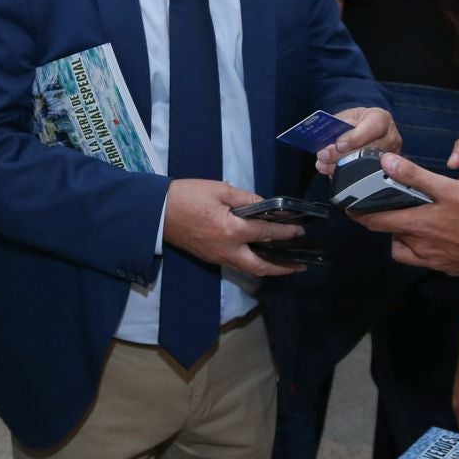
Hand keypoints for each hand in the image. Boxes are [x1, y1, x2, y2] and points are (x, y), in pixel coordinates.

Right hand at [162, 179, 304, 277]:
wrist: (158, 211)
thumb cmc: (188, 196)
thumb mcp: (220, 190)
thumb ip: (246, 198)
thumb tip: (266, 205)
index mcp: (232, 230)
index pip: (266, 232)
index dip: (286, 231)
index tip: (300, 230)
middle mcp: (228, 250)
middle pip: (260, 266)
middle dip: (282, 268)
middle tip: (300, 265)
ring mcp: (218, 257)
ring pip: (248, 269)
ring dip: (269, 268)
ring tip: (285, 265)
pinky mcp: (210, 257)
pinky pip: (237, 265)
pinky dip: (253, 264)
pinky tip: (260, 256)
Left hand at [314, 106, 401, 175]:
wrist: (357, 133)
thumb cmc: (351, 124)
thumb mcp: (344, 118)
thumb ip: (337, 126)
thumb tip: (328, 139)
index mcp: (381, 119)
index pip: (375, 126)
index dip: (357, 136)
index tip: (339, 144)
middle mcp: (390, 138)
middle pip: (371, 149)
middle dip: (344, 154)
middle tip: (324, 156)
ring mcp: (390, 157)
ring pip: (369, 166)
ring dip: (343, 167)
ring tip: (324, 165)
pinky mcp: (385, 172)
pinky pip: (367, 177)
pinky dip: (347, 176)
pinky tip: (332, 173)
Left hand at [351, 154, 458, 281]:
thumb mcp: (449, 189)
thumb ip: (415, 177)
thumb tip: (387, 163)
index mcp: (418, 227)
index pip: (376, 223)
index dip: (360, 215)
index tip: (350, 209)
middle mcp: (422, 249)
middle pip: (391, 239)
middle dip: (387, 226)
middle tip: (392, 210)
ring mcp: (436, 261)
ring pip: (408, 252)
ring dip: (406, 238)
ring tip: (418, 221)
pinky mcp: (451, 268)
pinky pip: (427, 259)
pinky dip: (426, 247)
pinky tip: (441, 234)